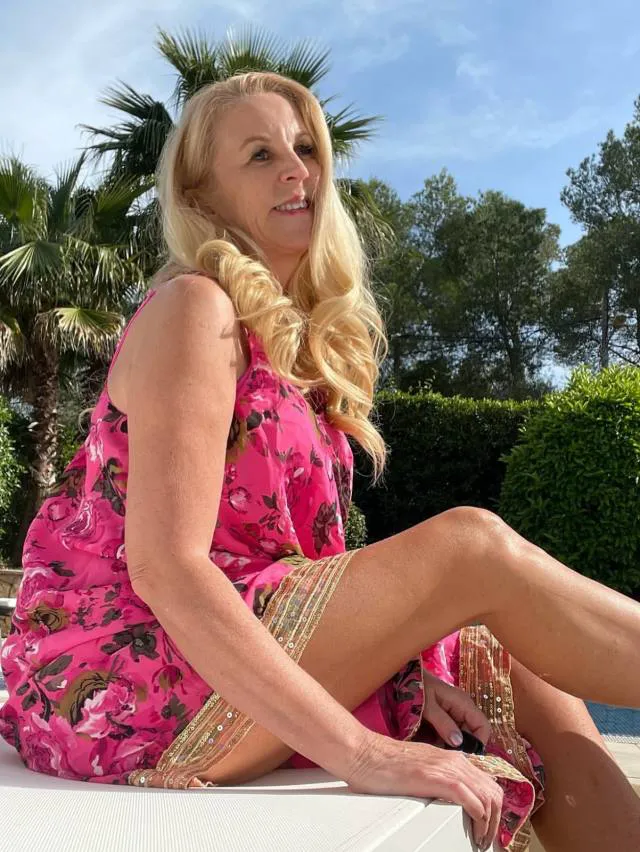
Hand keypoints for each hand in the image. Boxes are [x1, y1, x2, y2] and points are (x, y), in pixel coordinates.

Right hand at [344, 730, 502, 850]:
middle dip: (496, 818)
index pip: (486, 782)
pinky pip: (474, 800)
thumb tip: (447, 798)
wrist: (365, 754)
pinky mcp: (439, 779)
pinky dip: (480, 819)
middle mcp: (454, 760)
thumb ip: (436, 778)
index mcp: (451, 758)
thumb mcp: (419, 769)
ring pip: (489, 796)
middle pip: (493, 790)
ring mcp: (448, 768)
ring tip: (481, 839)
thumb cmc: (383, 764)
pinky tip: (474, 830)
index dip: (492, 807)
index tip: (487, 826)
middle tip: (486, 838)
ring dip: (490, 823)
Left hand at [421, 668, 491, 749]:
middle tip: (448, 757)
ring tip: (438, 753)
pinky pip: (450, 733)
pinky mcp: (445, 718)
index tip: (466, 756)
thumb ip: (443, 723)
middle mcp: (462, 709)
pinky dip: (444, 741)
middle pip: (472, 734)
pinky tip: (433, 746)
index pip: (483, 726)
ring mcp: (454, 713)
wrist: (405, 677)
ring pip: (461, 736)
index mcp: (463, 703)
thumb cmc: (417, 687)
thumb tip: (459, 743)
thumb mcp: (428, 705)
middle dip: (463, 747)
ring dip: (452, 746)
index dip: (479, 742)